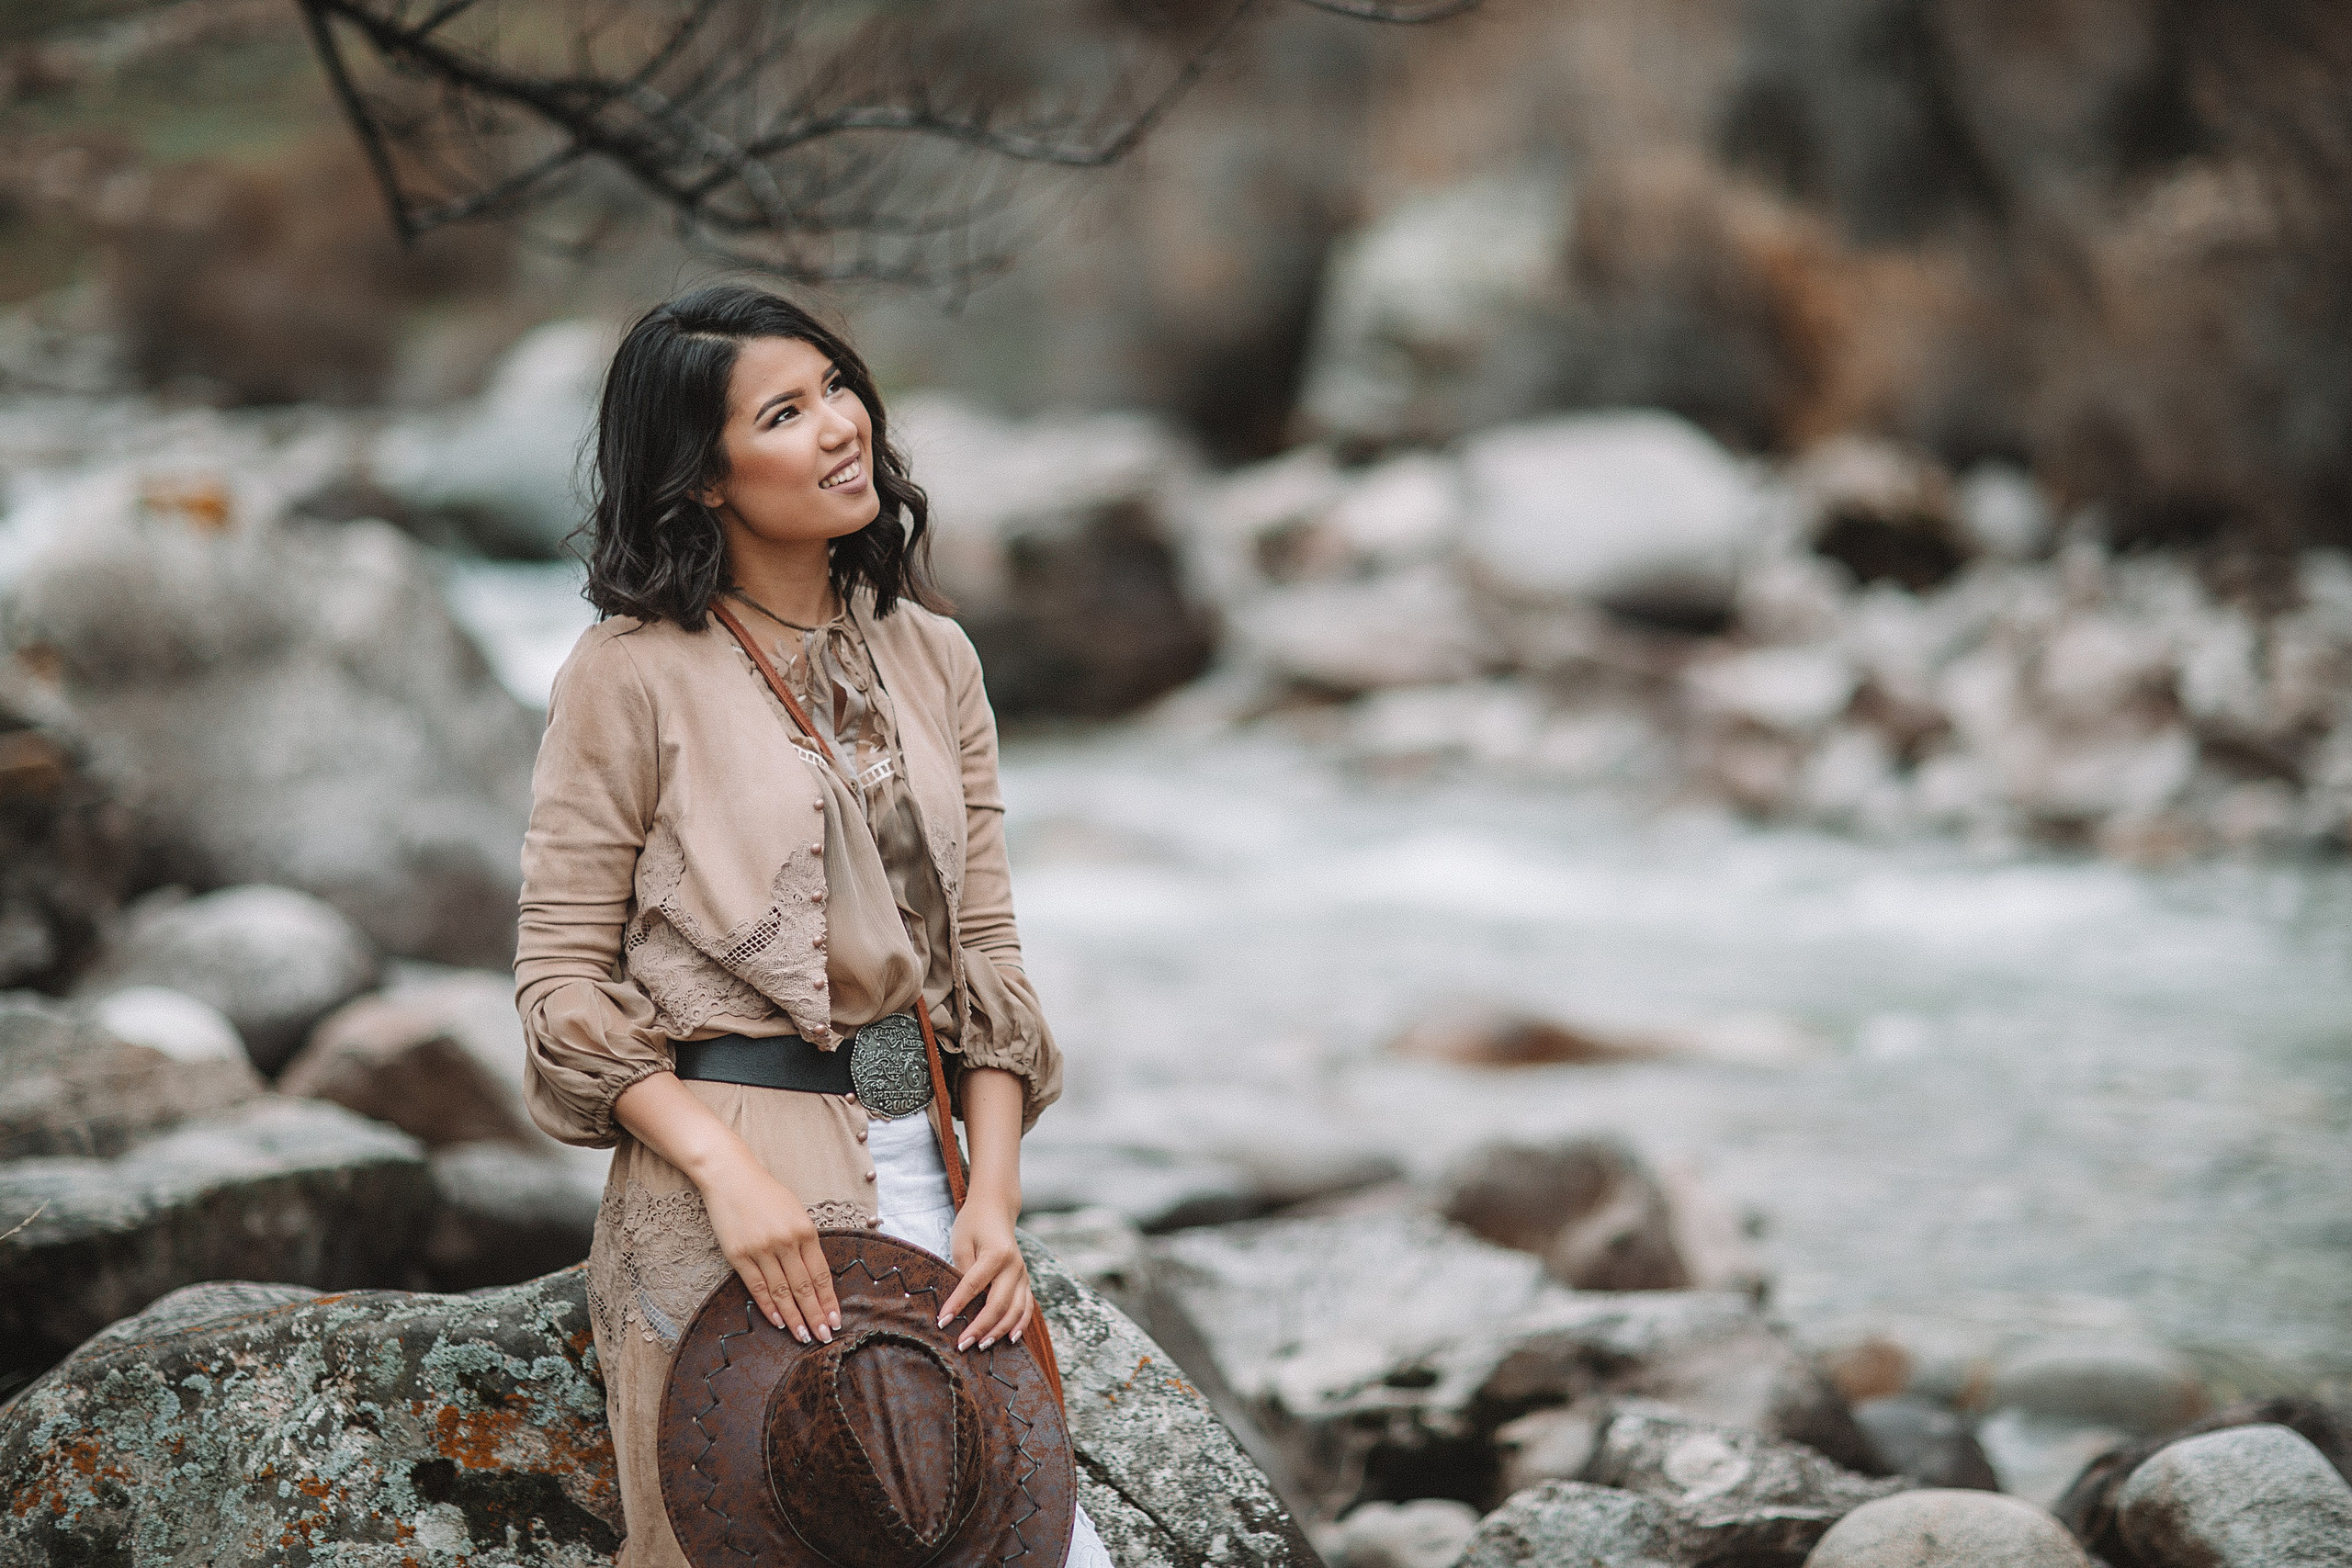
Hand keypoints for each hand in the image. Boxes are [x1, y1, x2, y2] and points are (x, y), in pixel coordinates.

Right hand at [699, 1151, 841, 1343]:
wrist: (731, 1176)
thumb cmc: (766, 1193)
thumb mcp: (795, 1212)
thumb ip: (805, 1241)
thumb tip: (814, 1275)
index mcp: (805, 1230)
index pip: (820, 1274)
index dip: (828, 1300)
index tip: (836, 1320)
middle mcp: (786, 1241)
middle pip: (804, 1287)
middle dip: (816, 1315)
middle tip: (824, 1337)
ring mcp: (762, 1249)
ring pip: (782, 1292)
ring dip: (794, 1317)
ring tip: (804, 1337)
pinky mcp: (739, 1255)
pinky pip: (757, 1287)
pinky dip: (769, 1307)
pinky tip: (778, 1322)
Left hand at [939, 1196, 1031, 1352]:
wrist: (996, 1209)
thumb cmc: (973, 1224)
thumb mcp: (961, 1242)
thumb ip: (963, 1271)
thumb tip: (959, 1304)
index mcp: (996, 1254)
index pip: (973, 1286)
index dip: (957, 1306)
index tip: (942, 1322)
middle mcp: (1014, 1266)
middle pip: (998, 1304)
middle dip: (980, 1327)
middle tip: (962, 1345)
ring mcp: (1023, 1274)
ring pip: (1015, 1310)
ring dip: (999, 1331)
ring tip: (982, 1347)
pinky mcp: (1025, 1280)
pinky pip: (1027, 1307)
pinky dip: (1021, 1324)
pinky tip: (1012, 1339)